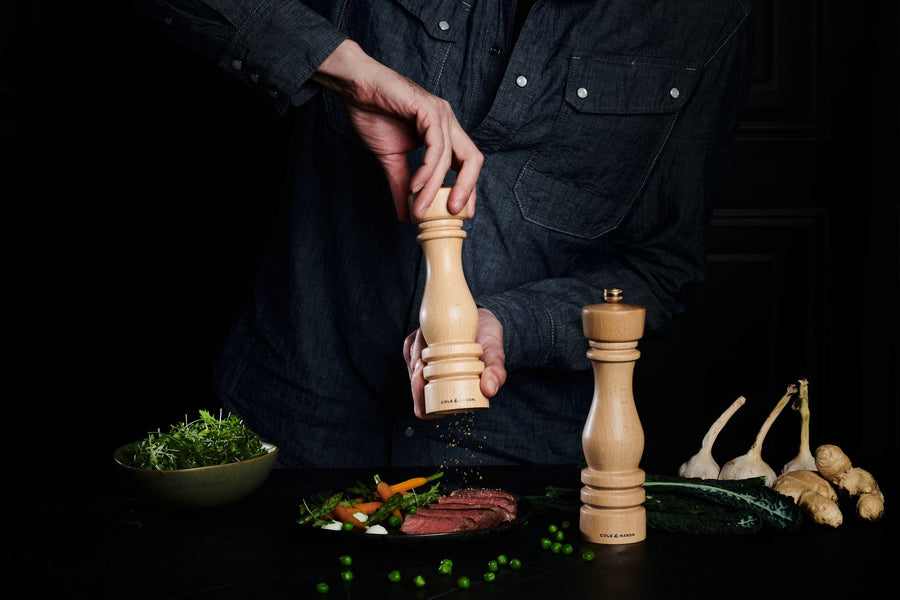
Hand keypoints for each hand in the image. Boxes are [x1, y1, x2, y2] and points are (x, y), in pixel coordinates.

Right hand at [312, 40, 482, 220]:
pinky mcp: (428, 109)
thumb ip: (402, 186)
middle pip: (472, 159)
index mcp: (444, 132)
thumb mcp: (391, 160)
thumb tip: (406, 215)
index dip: (468, 189)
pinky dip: (427, 170)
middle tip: (453, 212)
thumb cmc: (374, 115)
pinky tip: (415, 185)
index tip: (460, 213)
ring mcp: (440, 114)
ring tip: (419, 208)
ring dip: (433, 188)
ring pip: (449, 158)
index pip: (467, 163)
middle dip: (467, 189)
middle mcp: (447, 121)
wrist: (356, 89)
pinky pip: (435, 147)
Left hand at [403, 308, 506, 418]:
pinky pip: (409, 349)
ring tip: (429, 342)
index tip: (423, 379)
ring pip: (410, 366)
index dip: (419, 398)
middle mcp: (437, 382)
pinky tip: (426, 335)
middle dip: (414, 374)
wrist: (484, 320)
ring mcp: (426, 367)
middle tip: (422, 361)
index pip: (425, 409)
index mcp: (453, 393)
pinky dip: (415, 342)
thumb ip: (496, 373)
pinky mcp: (419, 350)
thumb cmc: (489, 341)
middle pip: (414, 390)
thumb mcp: (496, 355)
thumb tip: (489, 390)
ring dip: (416, 353)